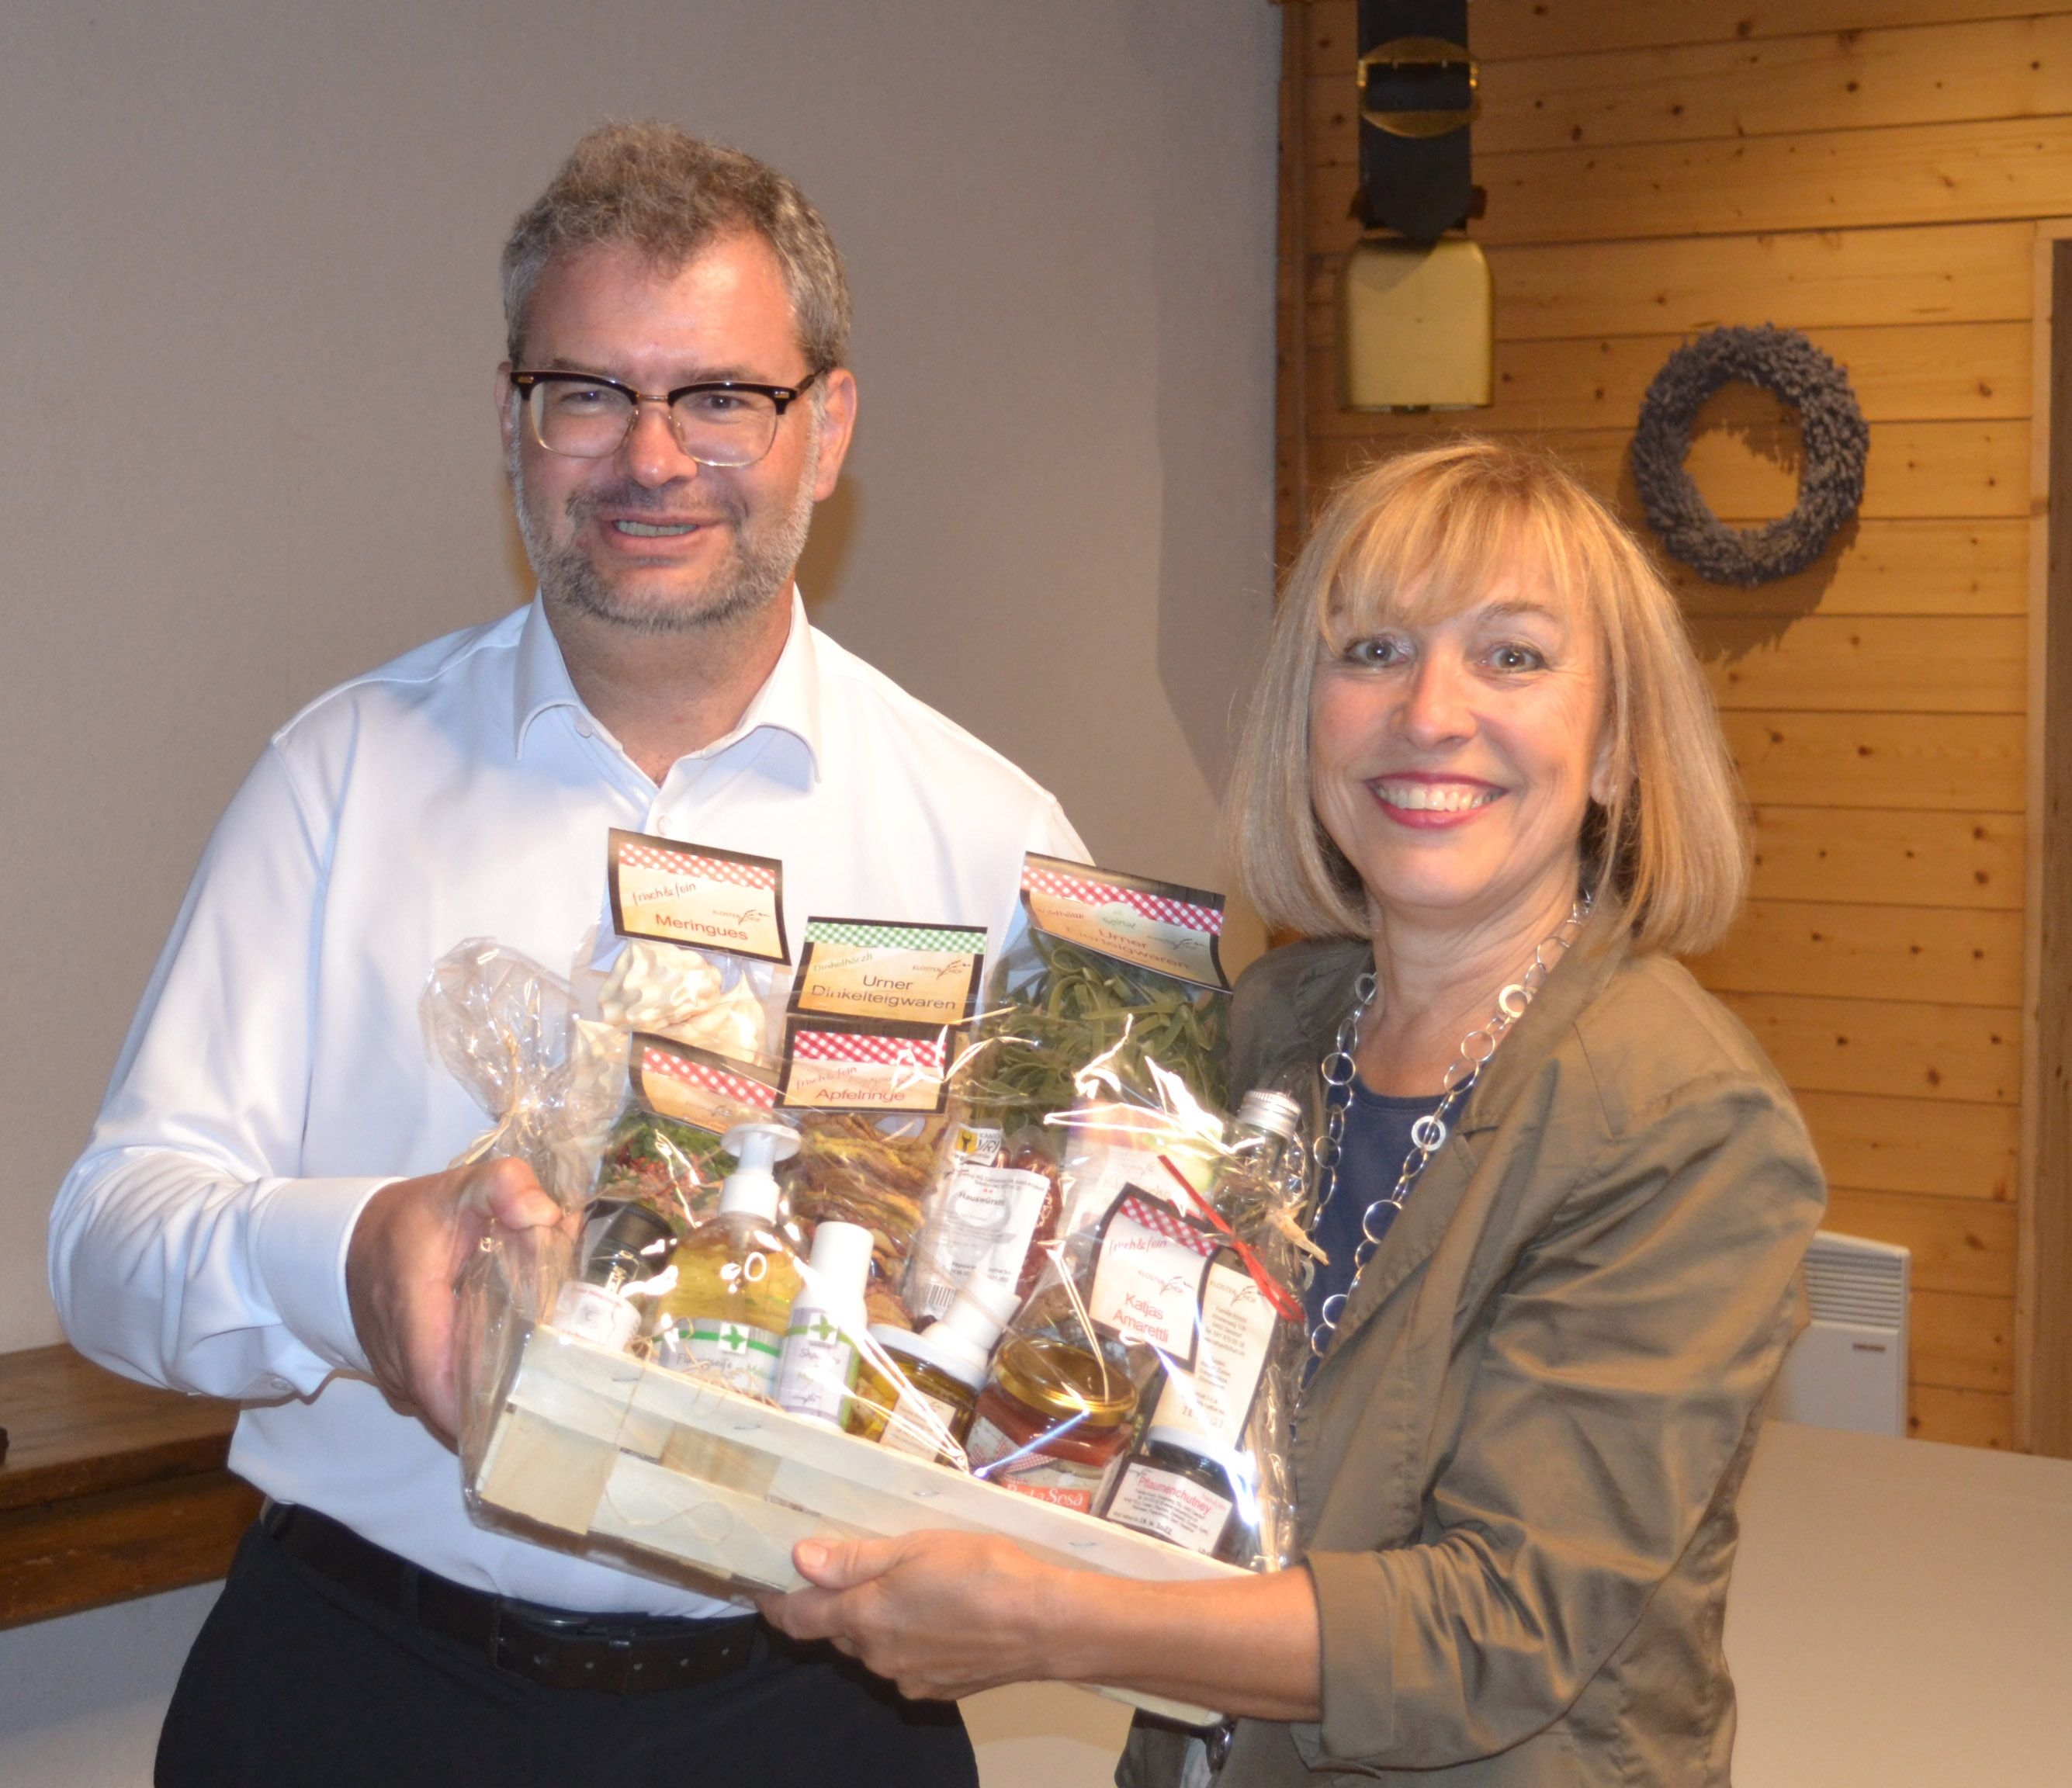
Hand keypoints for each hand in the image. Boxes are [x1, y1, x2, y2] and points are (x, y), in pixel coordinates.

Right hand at [345, 1157, 566, 1440]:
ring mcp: (396, 1377)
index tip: (532, 1404)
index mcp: (412, 1312)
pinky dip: (475, 1395)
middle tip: (558, 1392)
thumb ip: (505, 1186)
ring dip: (492, 1403)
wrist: (352, 1240)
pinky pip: (441, 1401)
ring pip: (449, 1410)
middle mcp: (398, 1359)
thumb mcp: (460, 1188)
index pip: (439, 1387)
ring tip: (543, 1385)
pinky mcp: (403, 1382)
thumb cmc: (411, 1219)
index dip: (482, 1410)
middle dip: (505, 1407)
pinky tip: (514, 1377)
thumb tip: (546, 1214)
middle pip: (454, 1409)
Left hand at [756, 1531, 1066, 1700]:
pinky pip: (905, 1664)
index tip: (762, 1584)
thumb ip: (854, 1558)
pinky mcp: (938, 1690)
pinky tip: (939, 1618)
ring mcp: (907, 1679)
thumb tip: (800, 1558)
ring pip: (872, 1647)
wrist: (1044, 1624)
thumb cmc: (981, 1572)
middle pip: (837, 1631)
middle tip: (855, 1568)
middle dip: (835, 1604)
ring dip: (875, 1622)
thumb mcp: (916, 1547)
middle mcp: (877, 1656)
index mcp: (866, 1616)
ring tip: (909, 1587)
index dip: (775, 1601)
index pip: (799, 1618)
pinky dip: (908, 1641)